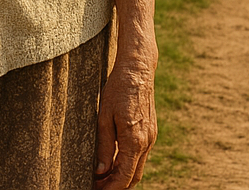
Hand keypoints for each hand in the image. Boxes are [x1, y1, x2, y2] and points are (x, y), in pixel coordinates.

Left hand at [94, 56, 155, 188]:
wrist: (137, 70)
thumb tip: (102, 171)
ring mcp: (150, 137)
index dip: (111, 188)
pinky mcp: (150, 131)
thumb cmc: (118, 90)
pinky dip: (128, 164)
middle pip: (134, 177)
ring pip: (138, 167)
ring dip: (122, 176)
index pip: (124, 176)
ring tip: (102, 177)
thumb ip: (105, 147)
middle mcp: (146, 142)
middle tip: (98, 186)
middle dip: (116, 186)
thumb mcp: (104, 117)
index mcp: (134, 140)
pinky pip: (140, 155)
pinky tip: (113, 162)